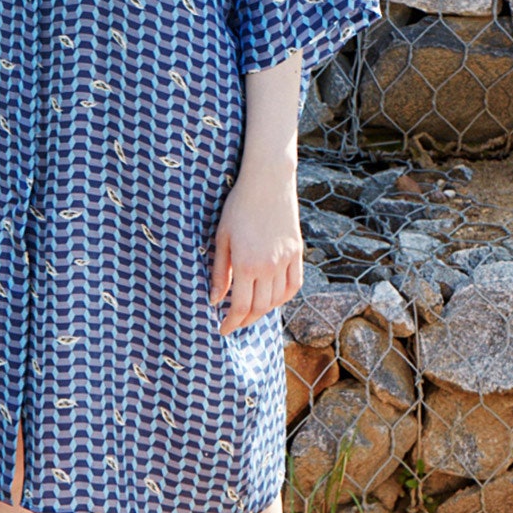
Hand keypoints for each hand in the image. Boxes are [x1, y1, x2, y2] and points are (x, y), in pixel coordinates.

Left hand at [209, 159, 303, 331]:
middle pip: (260, 307)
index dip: (232, 322)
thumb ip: (220, 271)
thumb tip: (216, 300)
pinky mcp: (297, 253)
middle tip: (234, 324)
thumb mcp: (222, 238)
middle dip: (245, 321)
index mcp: (247, 264)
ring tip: (250, 312)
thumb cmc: (238, 207)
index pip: (241, 306)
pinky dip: (284, 297)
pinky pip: (294, 285)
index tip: (223, 329)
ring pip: (278, 299)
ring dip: (264, 311)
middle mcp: (269, 267)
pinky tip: (272, 299)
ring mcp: (286, 260)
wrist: (268, 182)